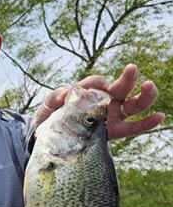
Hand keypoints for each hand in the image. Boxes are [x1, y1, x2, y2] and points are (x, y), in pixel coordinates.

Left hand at [39, 64, 162, 139]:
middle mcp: (105, 101)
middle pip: (122, 88)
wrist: (46, 137)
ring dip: (145, 95)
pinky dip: (147, 123)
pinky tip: (160, 116)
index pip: (97, 83)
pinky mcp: (114, 131)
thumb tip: (68, 92)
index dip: (93, 84)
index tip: (81, 90)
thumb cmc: (50, 117)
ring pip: (134, 104)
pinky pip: (133, 128)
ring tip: (149, 85)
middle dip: (127, 79)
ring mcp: (112, 116)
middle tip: (131, 69)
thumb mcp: (48, 105)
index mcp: (91, 91)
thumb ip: (55, 97)